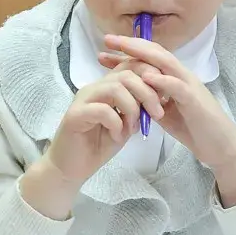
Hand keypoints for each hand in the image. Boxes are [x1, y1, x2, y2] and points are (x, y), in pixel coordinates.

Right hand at [21, 70, 164, 218]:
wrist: (71, 168)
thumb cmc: (98, 146)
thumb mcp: (126, 124)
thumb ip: (138, 108)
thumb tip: (159, 95)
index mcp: (106, 87)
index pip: (130, 66)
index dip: (151, 76)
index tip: (164, 97)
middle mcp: (94, 88)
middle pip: (126, 74)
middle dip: (148, 93)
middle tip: (157, 114)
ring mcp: (83, 100)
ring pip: (116, 88)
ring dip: (133, 108)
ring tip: (134, 128)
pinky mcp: (75, 115)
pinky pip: (103, 110)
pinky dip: (116, 124)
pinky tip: (117, 137)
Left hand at [99, 34, 235, 205]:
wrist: (220, 146)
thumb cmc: (194, 128)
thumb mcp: (165, 112)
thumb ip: (150, 100)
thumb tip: (131, 94)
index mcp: (173, 79)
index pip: (148, 59)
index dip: (127, 53)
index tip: (103, 52)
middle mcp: (181, 76)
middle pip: (155, 53)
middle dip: (131, 45)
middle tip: (107, 39)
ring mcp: (189, 86)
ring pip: (166, 63)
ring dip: (144, 54)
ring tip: (124, 48)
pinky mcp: (195, 100)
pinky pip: (178, 86)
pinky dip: (163, 80)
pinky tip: (147, 77)